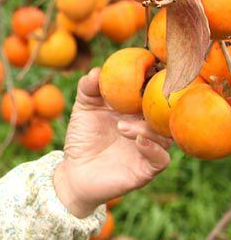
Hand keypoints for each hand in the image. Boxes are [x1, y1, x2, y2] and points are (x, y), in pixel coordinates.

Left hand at [53, 67, 171, 217]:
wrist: (73, 171)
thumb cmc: (82, 137)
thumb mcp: (84, 109)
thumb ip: (88, 88)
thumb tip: (97, 71)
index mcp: (137, 110)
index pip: (154, 93)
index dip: (156, 81)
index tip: (150, 68)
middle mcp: (148, 127)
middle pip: (166, 113)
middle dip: (159, 102)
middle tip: (146, 95)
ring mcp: (150, 148)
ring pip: (164, 135)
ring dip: (146, 128)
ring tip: (121, 127)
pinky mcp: (146, 169)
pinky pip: (161, 159)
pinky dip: (153, 148)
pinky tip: (138, 140)